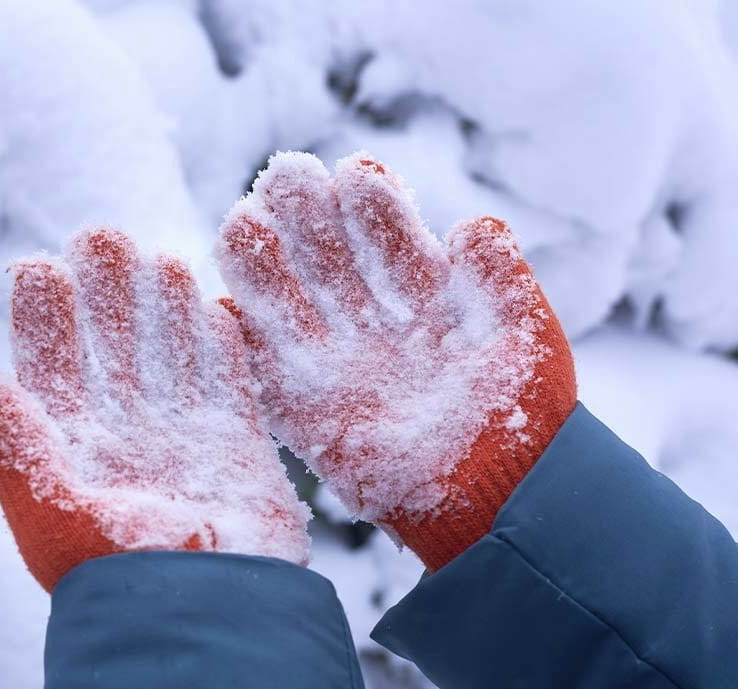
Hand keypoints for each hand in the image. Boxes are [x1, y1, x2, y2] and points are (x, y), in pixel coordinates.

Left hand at [0, 228, 309, 591]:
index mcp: (73, 447)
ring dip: (163, 306)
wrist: (206, 610)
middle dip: (106, 292)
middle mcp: (125, 433)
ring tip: (157, 257)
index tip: (39, 267)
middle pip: (113, 346)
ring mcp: (181, 434)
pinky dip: (221, 341)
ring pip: (170, 353)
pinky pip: (227, 378)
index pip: (51, 368)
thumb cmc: (119, 573)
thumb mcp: (50, 515)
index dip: (44, 317)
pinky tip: (216, 302)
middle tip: (102, 236)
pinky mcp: (234, 442)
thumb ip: (17, 448)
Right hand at [216, 152, 575, 569]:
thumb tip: (472, 225)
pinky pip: (261, 363)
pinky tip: (225, 302)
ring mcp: (332, 357)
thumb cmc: (521, 410)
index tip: (357, 175)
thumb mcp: (521, 333)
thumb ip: (498, 276)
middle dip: (305, 213)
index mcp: (419, 289)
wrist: (497, 491)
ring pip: (284, 296)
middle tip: (288, 178)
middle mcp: (369, 315)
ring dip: (263, 259)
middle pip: (325, 251)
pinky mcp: (303, 404)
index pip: (384, 230)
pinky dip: (241, 332)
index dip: (370, 202)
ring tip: (245, 221)